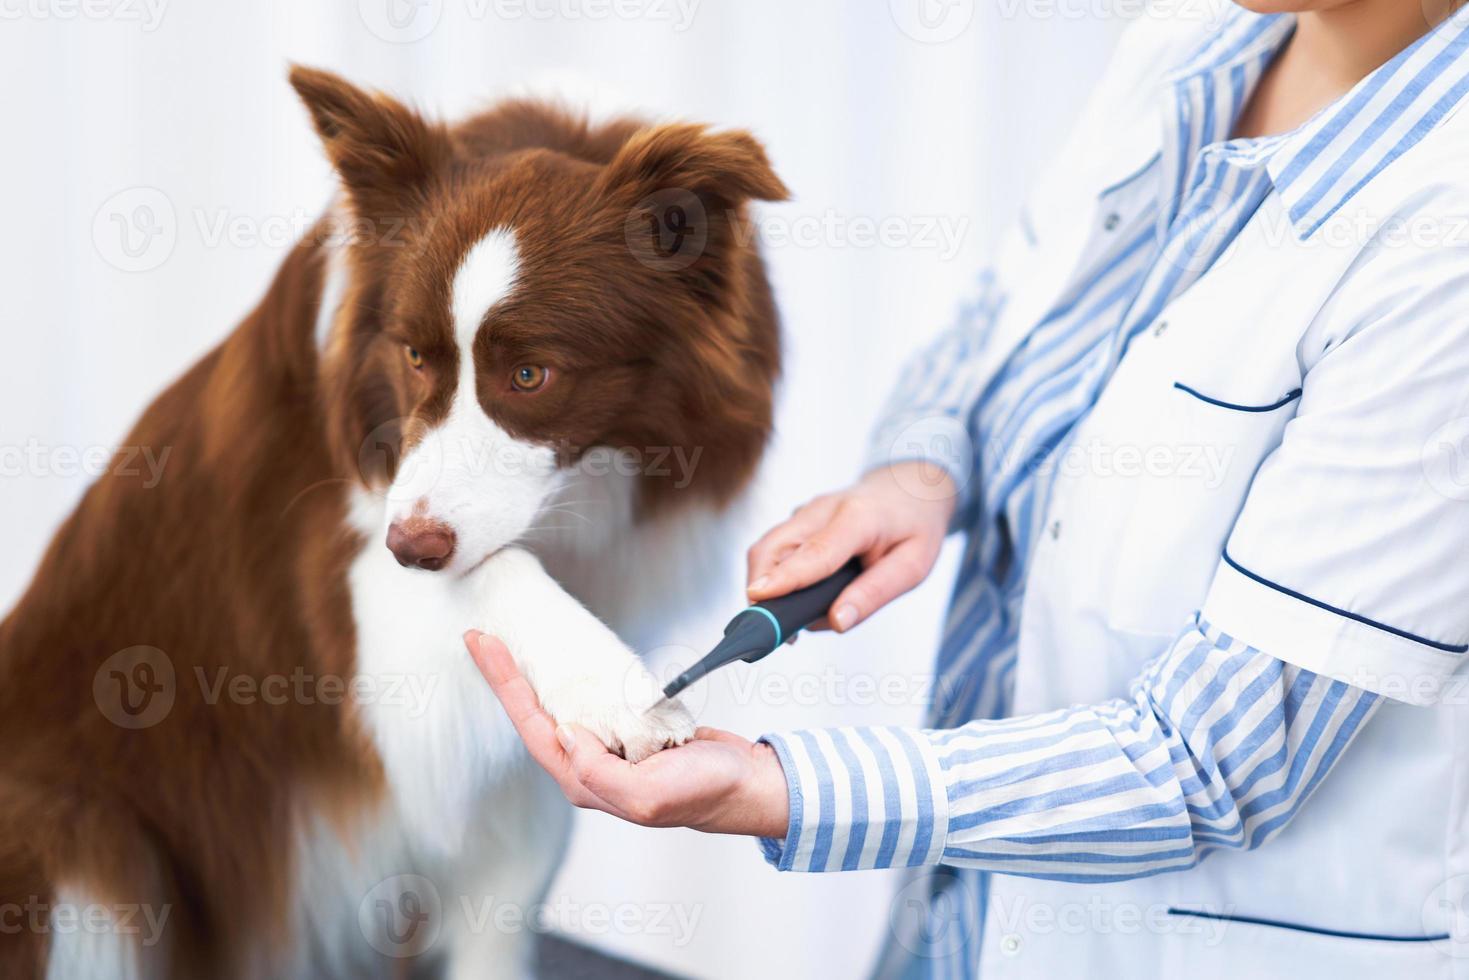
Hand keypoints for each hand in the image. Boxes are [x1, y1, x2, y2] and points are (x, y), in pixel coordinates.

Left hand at [465, 631, 789, 838]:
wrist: (745, 784)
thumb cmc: (704, 792)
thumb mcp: (648, 794)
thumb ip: (599, 772)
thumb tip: (565, 735)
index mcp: (585, 780)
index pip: (531, 726)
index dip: (505, 684)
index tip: (485, 645)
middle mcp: (588, 765)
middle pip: (534, 713)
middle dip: (507, 675)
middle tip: (483, 636)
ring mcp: (607, 748)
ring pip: (557, 706)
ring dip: (532, 674)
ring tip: (511, 643)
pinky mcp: (627, 731)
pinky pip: (589, 700)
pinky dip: (570, 676)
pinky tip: (563, 660)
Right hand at [746, 461, 955, 631]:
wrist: (909, 487)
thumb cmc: (914, 528)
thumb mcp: (913, 566)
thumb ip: (874, 594)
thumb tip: (836, 622)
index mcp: (859, 517)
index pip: (816, 552)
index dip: (785, 577)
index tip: (758, 597)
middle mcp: (824, 508)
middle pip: (774, 546)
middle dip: (760, 587)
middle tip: (772, 631)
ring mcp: (806, 511)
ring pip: (766, 547)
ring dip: (764, 585)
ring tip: (789, 623)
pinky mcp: (797, 520)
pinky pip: (774, 549)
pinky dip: (774, 577)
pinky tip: (797, 600)